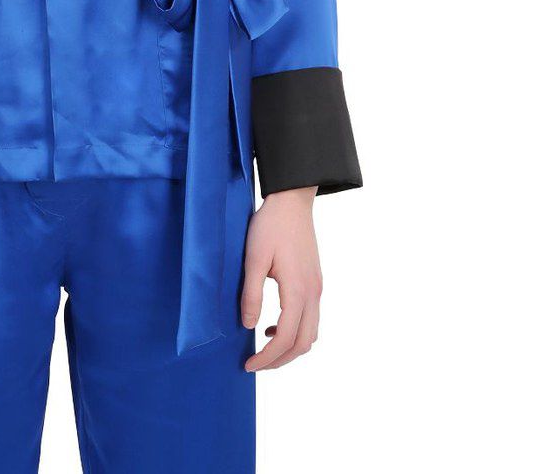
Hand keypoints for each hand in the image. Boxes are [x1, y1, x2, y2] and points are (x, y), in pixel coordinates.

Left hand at [241, 185, 320, 370]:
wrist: (293, 200)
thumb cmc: (270, 226)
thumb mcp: (254, 257)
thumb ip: (251, 293)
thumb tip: (248, 326)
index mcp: (298, 290)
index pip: (286, 338)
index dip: (268, 358)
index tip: (248, 365)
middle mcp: (313, 293)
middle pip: (303, 343)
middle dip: (280, 360)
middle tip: (256, 364)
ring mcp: (317, 288)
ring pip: (311, 333)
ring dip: (290, 347)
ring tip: (264, 348)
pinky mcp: (315, 282)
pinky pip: (310, 318)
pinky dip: (295, 331)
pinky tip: (273, 325)